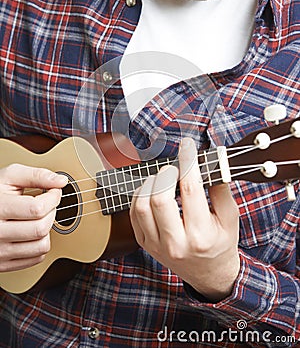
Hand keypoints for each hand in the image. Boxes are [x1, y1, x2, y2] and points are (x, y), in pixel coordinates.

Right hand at [0, 163, 67, 271]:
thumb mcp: (11, 176)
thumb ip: (37, 175)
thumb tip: (61, 181)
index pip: (37, 208)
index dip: (53, 197)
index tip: (54, 192)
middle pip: (41, 228)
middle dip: (51, 213)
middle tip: (47, 204)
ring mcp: (0, 251)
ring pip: (42, 246)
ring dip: (47, 229)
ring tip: (39, 218)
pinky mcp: (4, 263)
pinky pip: (37, 257)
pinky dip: (41, 243)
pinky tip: (32, 231)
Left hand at [130, 138, 239, 300]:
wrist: (210, 275)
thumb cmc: (221, 243)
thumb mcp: (230, 217)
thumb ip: (221, 188)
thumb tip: (212, 159)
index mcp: (201, 235)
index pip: (190, 189)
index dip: (188, 161)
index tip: (188, 146)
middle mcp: (176, 243)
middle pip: (159, 198)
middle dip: (166, 174)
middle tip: (175, 169)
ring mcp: (156, 245)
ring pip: (140, 205)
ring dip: (150, 184)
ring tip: (163, 180)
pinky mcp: (145, 244)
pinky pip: (133, 214)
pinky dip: (140, 196)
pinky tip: (153, 191)